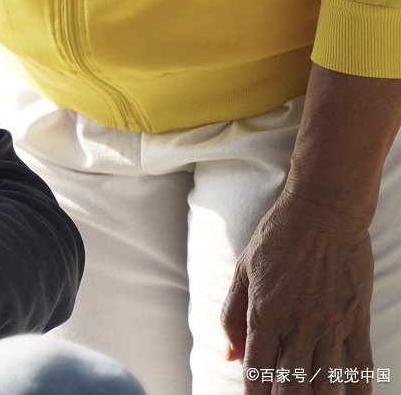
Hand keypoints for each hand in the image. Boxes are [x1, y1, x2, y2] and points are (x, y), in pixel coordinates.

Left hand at [224, 191, 373, 390]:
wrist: (322, 213)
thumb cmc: (276, 238)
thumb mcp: (242, 270)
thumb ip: (232, 314)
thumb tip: (230, 355)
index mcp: (264, 313)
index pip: (257, 368)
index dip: (254, 393)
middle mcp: (298, 325)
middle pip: (292, 383)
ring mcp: (330, 325)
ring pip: (326, 382)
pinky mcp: (356, 320)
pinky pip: (361, 365)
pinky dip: (361, 391)